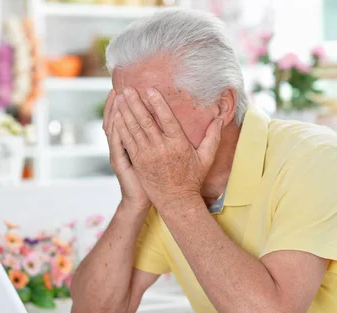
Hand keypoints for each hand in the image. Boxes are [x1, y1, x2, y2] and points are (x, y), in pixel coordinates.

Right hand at [103, 90, 150, 211]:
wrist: (141, 200)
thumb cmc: (151, 181)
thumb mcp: (152, 158)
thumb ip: (155, 142)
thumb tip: (167, 127)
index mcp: (131, 144)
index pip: (126, 121)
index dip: (126, 106)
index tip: (128, 90)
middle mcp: (122, 147)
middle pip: (117, 120)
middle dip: (119, 104)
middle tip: (120, 87)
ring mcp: (119, 153)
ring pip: (114, 128)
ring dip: (116, 111)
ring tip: (117, 96)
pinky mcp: (120, 161)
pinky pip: (116, 142)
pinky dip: (116, 128)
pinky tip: (118, 117)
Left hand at [114, 87, 222, 207]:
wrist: (176, 201)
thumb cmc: (192, 179)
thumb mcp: (206, 158)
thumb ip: (213, 136)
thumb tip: (220, 118)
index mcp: (178, 144)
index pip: (167, 119)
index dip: (158, 103)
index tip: (150, 89)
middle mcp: (161, 148)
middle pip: (146, 121)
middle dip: (135, 103)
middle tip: (127, 88)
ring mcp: (147, 155)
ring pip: (133, 129)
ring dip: (125, 112)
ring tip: (119, 97)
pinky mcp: (138, 162)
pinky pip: (127, 141)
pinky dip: (121, 128)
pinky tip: (117, 116)